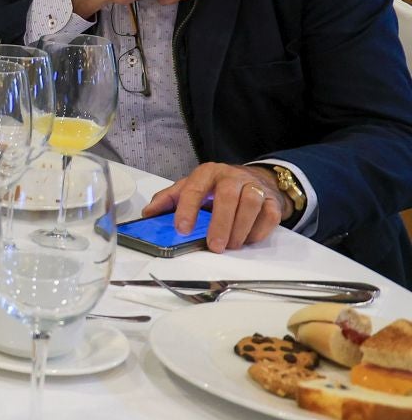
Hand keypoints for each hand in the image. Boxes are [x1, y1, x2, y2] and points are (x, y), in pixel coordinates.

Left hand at [141, 162, 289, 251]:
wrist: (254, 178)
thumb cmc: (216, 187)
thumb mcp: (190, 187)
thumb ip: (168, 199)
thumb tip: (148, 214)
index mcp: (207, 173)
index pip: (194, 189)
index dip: (187, 209)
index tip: (182, 229)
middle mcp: (231, 177)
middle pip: (227, 197)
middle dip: (220, 224)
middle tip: (214, 246)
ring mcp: (254, 186)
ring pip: (250, 204)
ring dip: (240, 229)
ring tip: (230, 245)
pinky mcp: (271, 200)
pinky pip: (269, 215)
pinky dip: (258, 231)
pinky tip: (247, 239)